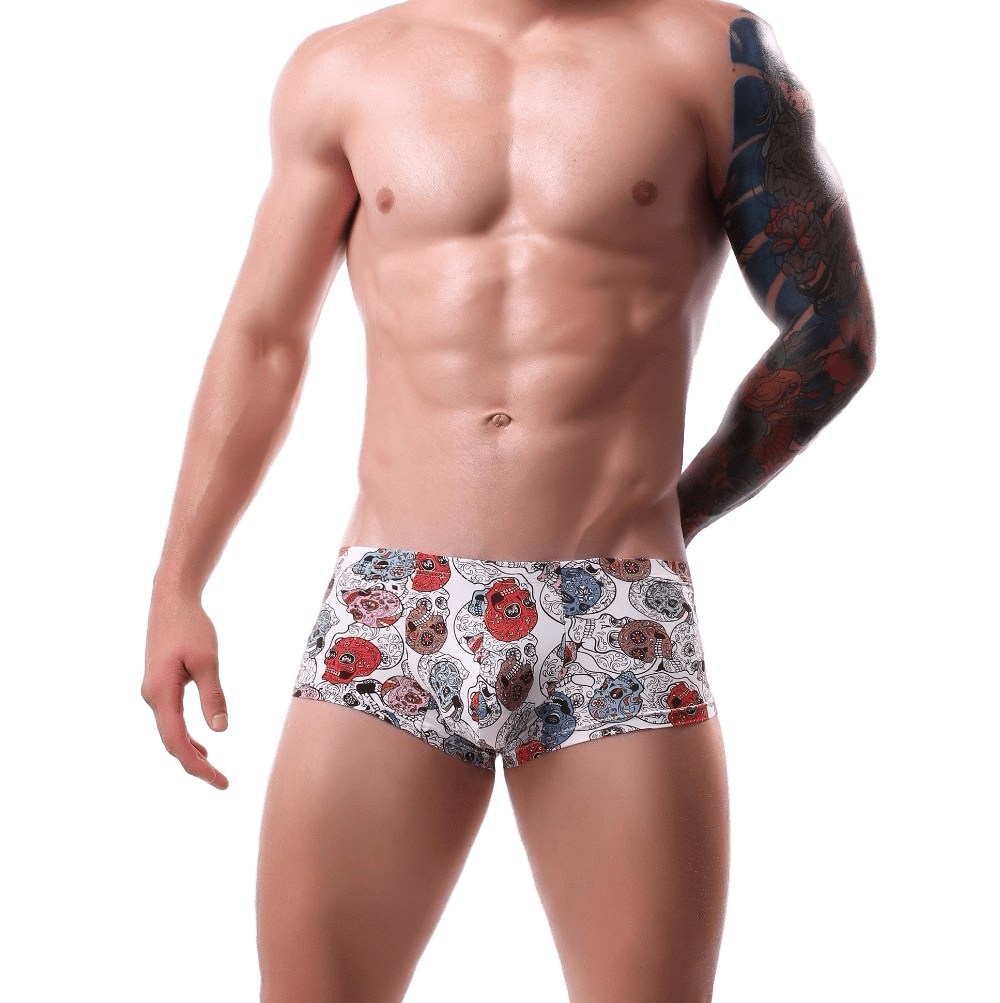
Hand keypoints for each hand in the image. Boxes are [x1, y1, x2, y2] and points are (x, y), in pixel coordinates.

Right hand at [142, 596, 229, 791]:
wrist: (171, 600)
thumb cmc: (191, 627)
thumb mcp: (207, 661)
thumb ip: (213, 696)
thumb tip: (220, 731)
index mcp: (161, 694)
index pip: (177, 742)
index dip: (197, 766)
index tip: (219, 781)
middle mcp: (152, 696)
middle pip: (172, 741)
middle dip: (196, 764)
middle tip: (223, 783)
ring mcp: (154, 691)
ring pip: (171, 731)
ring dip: (191, 751)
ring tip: (213, 769)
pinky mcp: (160, 684)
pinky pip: (172, 718)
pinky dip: (187, 734)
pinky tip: (202, 743)